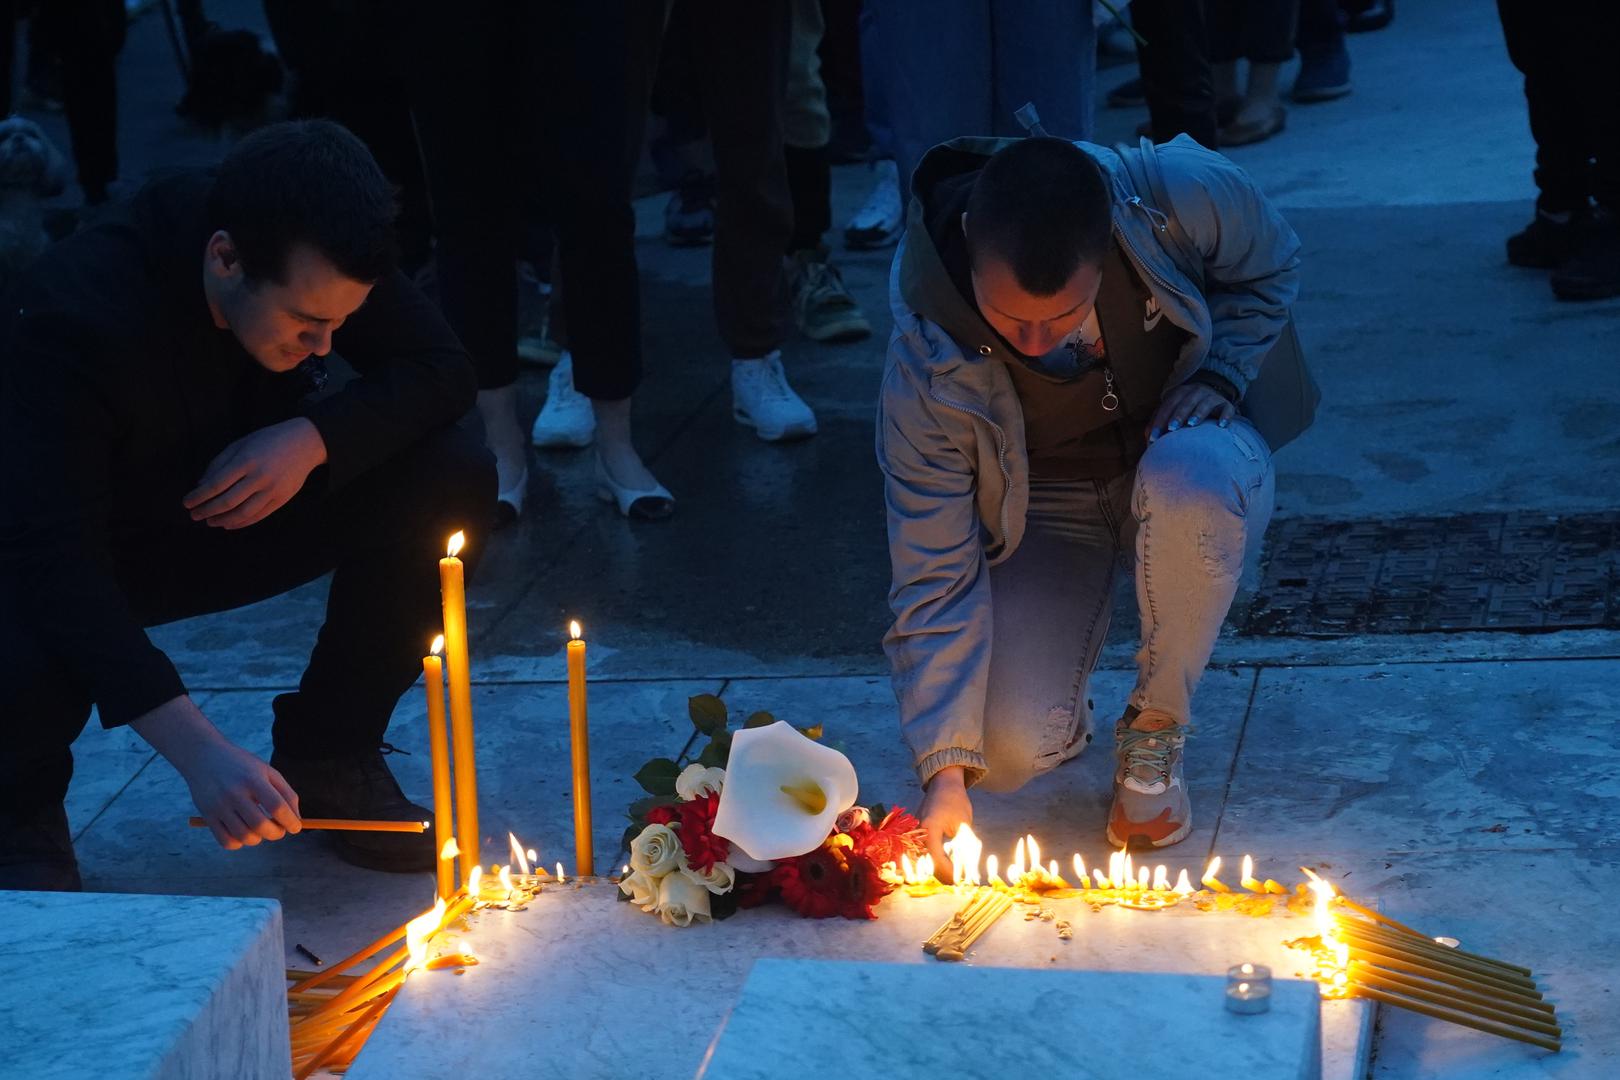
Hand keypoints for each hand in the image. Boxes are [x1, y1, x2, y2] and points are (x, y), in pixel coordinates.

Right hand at [130, 696, 301, 849]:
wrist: (204, 756)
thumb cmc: (243, 766)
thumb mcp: (267, 771)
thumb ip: (286, 794)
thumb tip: (296, 821)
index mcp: (253, 779)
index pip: (277, 807)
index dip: (291, 821)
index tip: (296, 827)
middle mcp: (234, 793)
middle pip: (261, 826)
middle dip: (277, 833)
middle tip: (279, 829)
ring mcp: (218, 806)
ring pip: (245, 837)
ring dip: (259, 838)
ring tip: (261, 828)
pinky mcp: (207, 816)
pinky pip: (227, 842)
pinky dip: (240, 842)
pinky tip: (244, 831)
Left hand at [183, 418, 326, 529]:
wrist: (305, 443)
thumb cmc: (267, 440)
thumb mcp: (240, 444)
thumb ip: (219, 463)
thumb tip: (201, 486)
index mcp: (246, 460)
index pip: (216, 484)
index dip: (199, 496)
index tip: (187, 503)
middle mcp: (259, 476)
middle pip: (227, 501)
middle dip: (207, 510)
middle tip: (194, 515)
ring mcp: (273, 489)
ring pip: (243, 513)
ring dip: (222, 520)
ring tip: (210, 521)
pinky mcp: (282, 498)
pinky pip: (259, 515)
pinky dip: (241, 523)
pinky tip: (228, 524)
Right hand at [919, 766, 972, 882]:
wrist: (943, 783)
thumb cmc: (956, 800)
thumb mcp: (964, 824)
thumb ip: (964, 847)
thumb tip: (968, 870)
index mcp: (929, 827)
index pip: (936, 858)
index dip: (949, 871)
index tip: (962, 879)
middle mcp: (917, 832)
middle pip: (926, 863)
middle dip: (943, 874)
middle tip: (959, 881)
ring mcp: (914, 833)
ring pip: (923, 860)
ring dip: (937, 869)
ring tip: (954, 875)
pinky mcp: (915, 834)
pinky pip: (922, 853)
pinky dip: (933, 861)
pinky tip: (947, 865)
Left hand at [1147, 382, 1236, 441]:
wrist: (1213, 397)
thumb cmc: (1187, 410)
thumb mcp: (1172, 412)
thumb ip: (1159, 422)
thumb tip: (1147, 438)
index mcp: (1179, 393)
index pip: (1168, 405)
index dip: (1160, 420)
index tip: (1154, 438)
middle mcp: (1196, 392)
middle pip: (1186, 402)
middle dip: (1178, 415)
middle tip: (1171, 428)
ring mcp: (1212, 397)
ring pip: (1206, 403)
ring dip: (1198, 413)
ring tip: (1192, 424)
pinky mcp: (1226, 404)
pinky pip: (1227, 409)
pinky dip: (1225, 416)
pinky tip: (1221, 426)